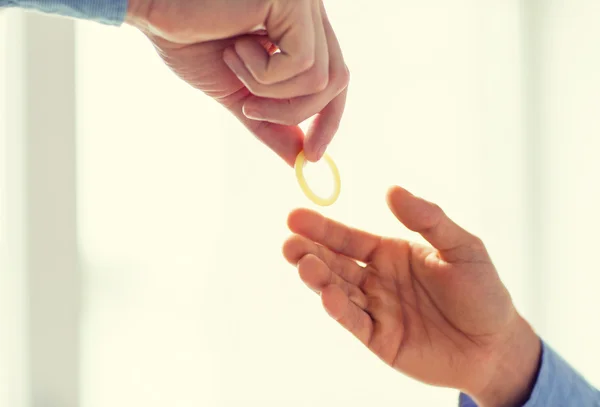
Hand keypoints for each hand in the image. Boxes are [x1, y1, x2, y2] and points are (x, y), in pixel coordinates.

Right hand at [126, 0, 348, 165]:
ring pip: (320, 79)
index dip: (328, 120)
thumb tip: (298, 160)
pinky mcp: (295, 1)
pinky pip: (304, 63)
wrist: (154, 9)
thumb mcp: (238, 93)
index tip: (312, 156)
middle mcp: (310, 14)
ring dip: (269, 90)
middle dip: (296, 112)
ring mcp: (306, 5)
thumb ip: (270, 124)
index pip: (335, 79)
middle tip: (250, 111)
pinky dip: (265, 73)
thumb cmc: (189, 41)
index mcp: (300, 31)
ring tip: (233, 62)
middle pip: (336, 81)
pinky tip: (235, 48)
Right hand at [283, 186, 541, 405]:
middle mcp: (376, 279)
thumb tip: (392, 190)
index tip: (295, 216)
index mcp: (389, 253)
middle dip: (310, 252)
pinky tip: (329, 295)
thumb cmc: (482, 292)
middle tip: (289, 242)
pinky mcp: (380, 339)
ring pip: (339, 290)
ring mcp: (376, 309)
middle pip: (335, 263)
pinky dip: (341, 310)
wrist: (497, 345)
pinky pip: (356, 322)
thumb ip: (428, 220)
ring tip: (302, 264)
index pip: (348, 238)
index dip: (322, 228)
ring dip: (319, 278)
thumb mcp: (462, 247)